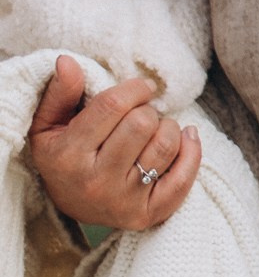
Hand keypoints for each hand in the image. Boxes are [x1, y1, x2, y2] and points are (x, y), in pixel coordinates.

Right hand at [26, 56, 201, 231]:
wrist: (72, 205)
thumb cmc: (64, 155)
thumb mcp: (49, 125)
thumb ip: (59, 92)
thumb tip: (67, 61)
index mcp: (68, 156)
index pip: (114, 105)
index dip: (135, 88)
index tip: (140, 88)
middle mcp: (95, 182)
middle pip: (143, 123)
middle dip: (147, 109)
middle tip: (141, 114)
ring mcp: (123, 201)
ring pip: (166, 144)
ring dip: (168, 127)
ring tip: (155, 129)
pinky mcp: (147, 215)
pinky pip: (183, 178)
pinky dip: (192, 151)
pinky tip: (187, 137)